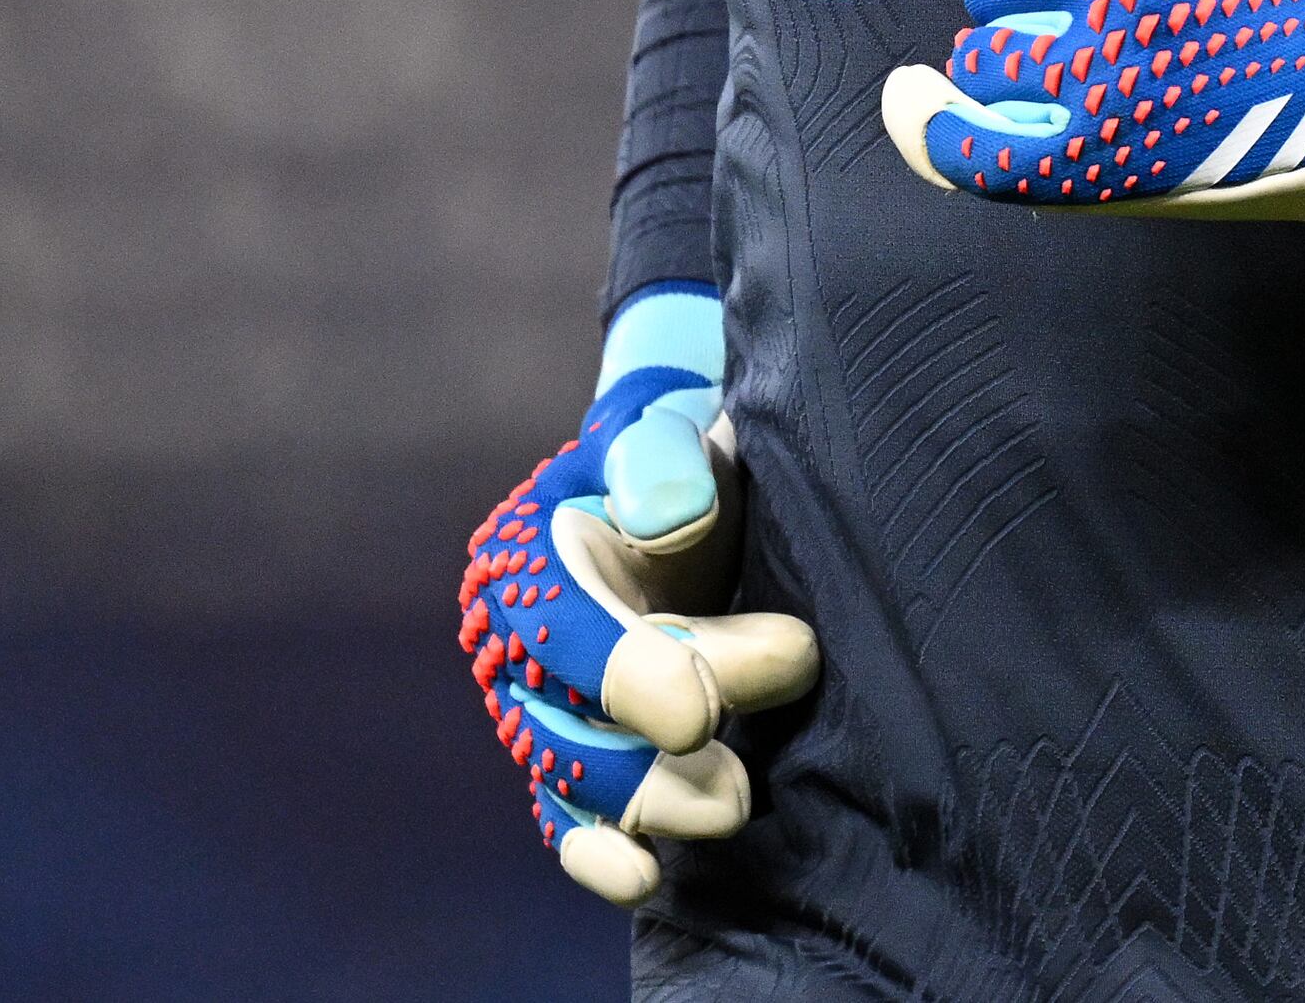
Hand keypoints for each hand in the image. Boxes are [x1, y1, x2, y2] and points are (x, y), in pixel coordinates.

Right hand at [455, 290, 820, 904]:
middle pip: (580, 729)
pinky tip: (645, 878)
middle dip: (678, 738)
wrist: (680, 499)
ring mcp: (544, 719)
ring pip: (584, 788)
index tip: (719, 700)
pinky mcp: (577, 768)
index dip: (639, 676)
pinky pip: (568, 827)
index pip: (568, 637)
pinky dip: (600, 858)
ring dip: (665, 802)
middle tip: (785, 685)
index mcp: (528, 560)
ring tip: (742, 793)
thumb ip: (662, 454)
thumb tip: (665, 516)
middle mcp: (519, 651)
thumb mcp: (672, 426)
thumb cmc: (677, 460)